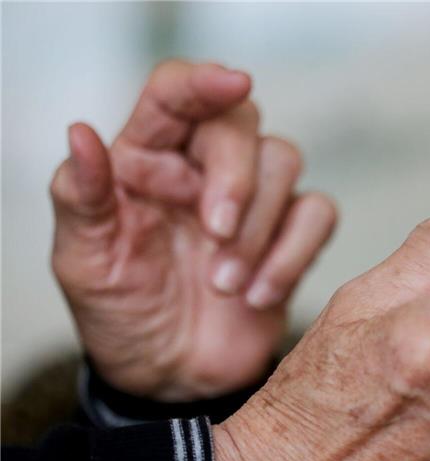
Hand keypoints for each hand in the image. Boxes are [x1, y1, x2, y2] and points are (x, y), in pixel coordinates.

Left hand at [50, 61, 336, 400]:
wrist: (170, 378)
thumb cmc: (123, 314)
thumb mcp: (84, 262)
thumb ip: (82, 196)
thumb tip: (80, 134)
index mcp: (146, 159)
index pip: (175, 95)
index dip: (203, 81)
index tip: (232, 82)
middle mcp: (202, 169)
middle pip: (242, 123)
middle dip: (237, 177)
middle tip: (215, 233)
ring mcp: (253, 201)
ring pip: (285, 162)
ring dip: (260, 228)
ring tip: (225, 285)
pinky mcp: (290, 236)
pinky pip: (317, 214)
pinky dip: (294, 254)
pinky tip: (258, 295)